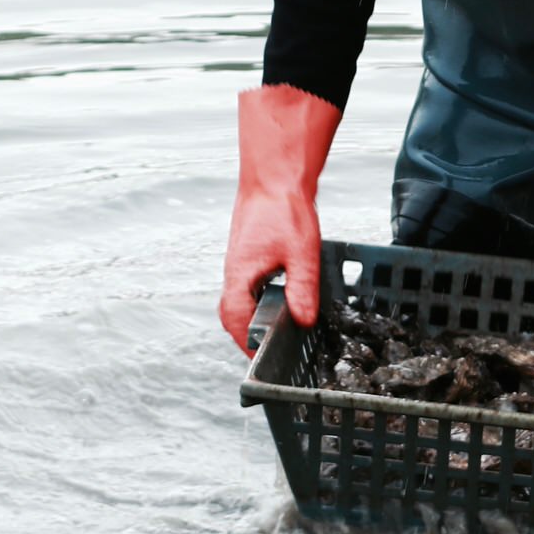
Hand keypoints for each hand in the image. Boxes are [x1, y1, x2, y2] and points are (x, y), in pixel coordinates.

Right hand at [218, 84, 343, 348]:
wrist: (274, 176)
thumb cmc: (284, 208)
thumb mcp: (302, 253)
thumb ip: (302, 288)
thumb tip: (303, 320)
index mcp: (241, 274)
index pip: (235, 318)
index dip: (245, 342)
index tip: (259, 358)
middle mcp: (235, 270)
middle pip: (231, 313)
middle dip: (244, 334)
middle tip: (265, 350)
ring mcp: (239, 261)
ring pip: (237, 298)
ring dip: (249, 317)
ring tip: (270, 332)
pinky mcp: (248, 253)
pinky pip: (245, 284)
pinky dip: (255, 299)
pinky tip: (274, 299)